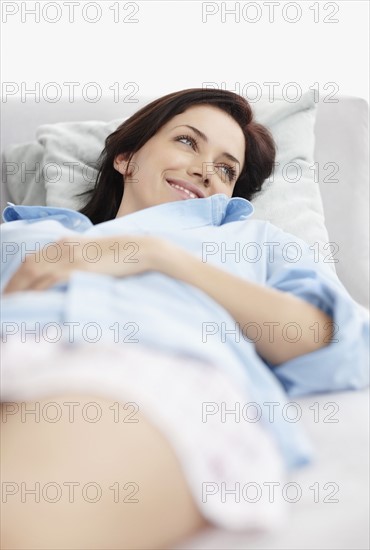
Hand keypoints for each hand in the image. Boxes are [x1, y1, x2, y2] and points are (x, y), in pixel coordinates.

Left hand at [3, 235, 159, 293]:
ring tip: (11, 307)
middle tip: (6, 303)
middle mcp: (63, 247)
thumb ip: (80, 261)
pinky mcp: (79, 267)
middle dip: (13, 286)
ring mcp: (71, 256)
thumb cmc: (123, 255)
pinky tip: (30, 303)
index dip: (18, 277)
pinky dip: (37, 292)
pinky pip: (50, 281)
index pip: (33, 259)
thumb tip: (71, 277)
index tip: (12, 293)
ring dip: (19, 291)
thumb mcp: (96, 254)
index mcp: (66, 243)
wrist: (143, 249)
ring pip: (34, 273)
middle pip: (28, 265)